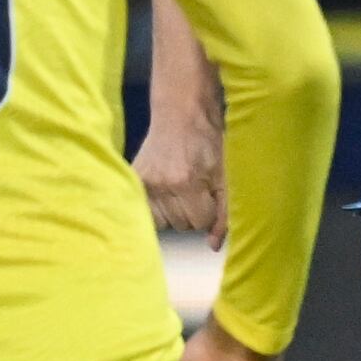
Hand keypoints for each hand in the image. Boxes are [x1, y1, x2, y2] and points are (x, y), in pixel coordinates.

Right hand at [135, 116, 220, 236]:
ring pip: (165, 222)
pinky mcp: (134, 179)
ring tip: (180, 188)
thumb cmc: (209, 143)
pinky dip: (159, 208)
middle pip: (182, 225)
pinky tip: (166, 193)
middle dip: (193, 212)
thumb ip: (224, 212)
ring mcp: (144, 183)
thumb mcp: (226, 176)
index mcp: (186, 182)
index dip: (208, 211)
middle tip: (195, 188)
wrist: (182, 114)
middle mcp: (161, 185)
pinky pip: (148, 212)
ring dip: (175, 212)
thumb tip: (213, 246)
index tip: (209, 194)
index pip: (200, 223)